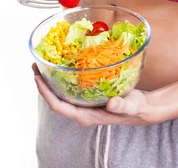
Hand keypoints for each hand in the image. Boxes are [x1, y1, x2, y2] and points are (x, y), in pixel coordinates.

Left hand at [32, 64, 162, 125]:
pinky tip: (60, 63)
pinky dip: (61, 75)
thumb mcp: (130, 107)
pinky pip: (68, 86)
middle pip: (54, 97)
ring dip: (50, 78)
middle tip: (35, 65)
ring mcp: (82, 103)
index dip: (45, 93)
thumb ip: (121, 106)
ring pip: (60, 92)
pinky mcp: (86, 95)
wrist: (142, 108)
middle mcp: (80, 110)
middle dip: (43, 82)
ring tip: (42, 62)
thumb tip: (112, 104)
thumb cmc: (135, 109)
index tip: (37, 78)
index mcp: (85, 116)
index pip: (58, 106)